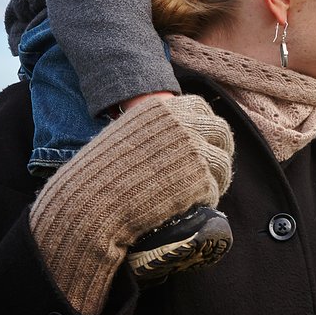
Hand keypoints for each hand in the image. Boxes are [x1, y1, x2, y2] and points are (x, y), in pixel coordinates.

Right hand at [29, 94, 233, 314]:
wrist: (92, 203)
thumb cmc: (100, 173)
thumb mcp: (125, 136)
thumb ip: (153, 131)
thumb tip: (176, 137)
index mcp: (163, 110)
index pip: (201, 107)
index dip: (206, 124)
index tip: (206, 138)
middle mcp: (183, 125)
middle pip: (221, 131)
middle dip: (221, 149)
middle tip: (214, 167)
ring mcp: (194, 151)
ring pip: (222, 162)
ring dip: (218, 177)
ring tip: (207, 190)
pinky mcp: (199, 180)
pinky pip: (212, 189)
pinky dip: (205, 199)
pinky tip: (192, 207)